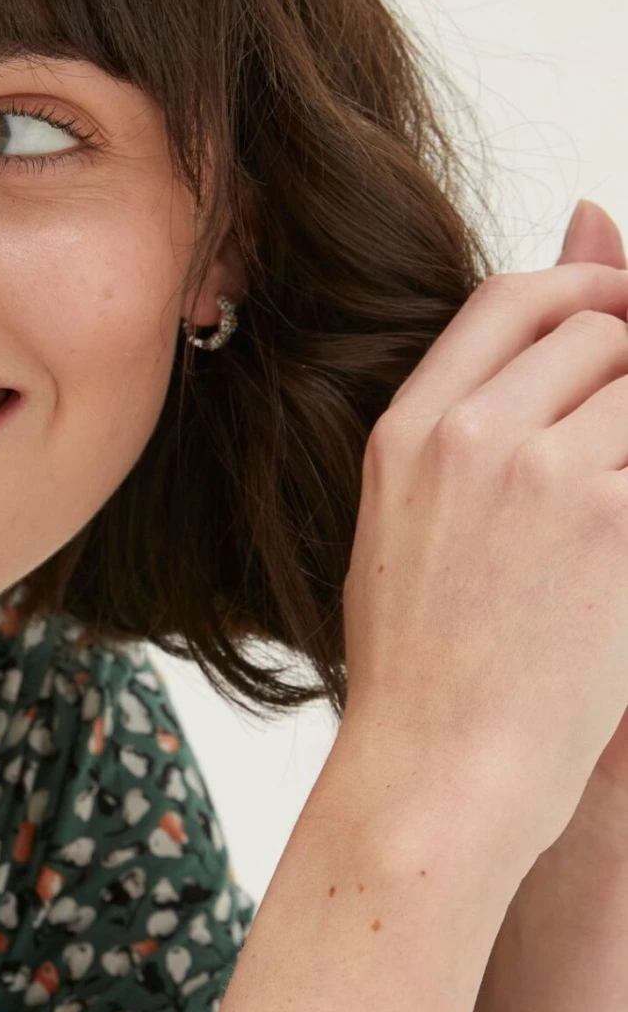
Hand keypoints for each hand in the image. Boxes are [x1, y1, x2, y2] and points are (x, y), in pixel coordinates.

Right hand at [338, 204, 627, 879]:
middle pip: (595, 331)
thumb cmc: (430, 679)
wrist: (438, 777)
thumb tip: (583, 234)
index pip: (510, 301)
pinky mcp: (610, 519)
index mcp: (406, 436)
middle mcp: (466, 437)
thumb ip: (481, 414)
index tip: (621, 326)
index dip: (586, 291)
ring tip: (609, 526)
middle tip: (620, 465)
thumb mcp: (415, 529)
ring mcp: (539, 472)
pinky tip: (619, 568)